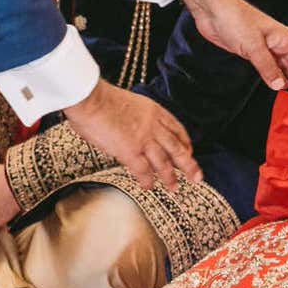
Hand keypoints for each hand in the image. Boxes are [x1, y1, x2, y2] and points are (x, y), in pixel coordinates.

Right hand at [63, 81, 198, 188]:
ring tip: (174, 189)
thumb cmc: (99, 98)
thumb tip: (126, 130)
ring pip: (164, 163)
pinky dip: (147, 180)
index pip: (176, 128)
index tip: (189, 150)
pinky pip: (143, 171)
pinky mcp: (130, 152)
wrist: (90, 99)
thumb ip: (133, 117)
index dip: (185, 142)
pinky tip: (148, 187)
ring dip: (170, 178)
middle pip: (177, 148)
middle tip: (197, 177)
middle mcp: (153, 126)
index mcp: (153, 111)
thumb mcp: (127, 102)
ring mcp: (143, 140)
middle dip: (189, 165)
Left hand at [181, 0, 287, 91]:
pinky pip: (273, 68)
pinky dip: (281, 78)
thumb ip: (267, 67)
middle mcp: (279, 43)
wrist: (213, 10)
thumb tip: (281, 87)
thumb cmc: (235, 19)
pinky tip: (285, 87)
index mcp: (284, 37)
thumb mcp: (252, 45)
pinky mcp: (253, 52)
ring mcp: (266, 48)